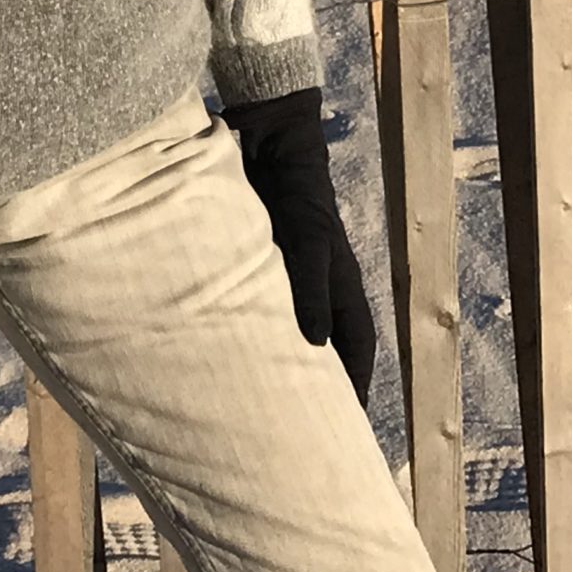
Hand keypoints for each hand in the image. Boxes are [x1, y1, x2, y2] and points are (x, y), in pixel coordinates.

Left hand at [222, 87, 376, 405]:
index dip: (354, 392)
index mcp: (339, 289)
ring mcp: (284, 277)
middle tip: (292, 434)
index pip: (356, 352)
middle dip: (313, 389)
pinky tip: (215, 354)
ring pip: (283, 333)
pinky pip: (250, 309)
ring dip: (274, 364)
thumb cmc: (295, 187)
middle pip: (320, 350)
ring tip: (250, 408)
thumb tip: (314, 346)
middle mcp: (315, 289)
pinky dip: (241, 333)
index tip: (347, 435)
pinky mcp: (251, 264)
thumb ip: (310, 287)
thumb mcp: (306, 237)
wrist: (267, 136)